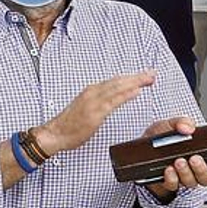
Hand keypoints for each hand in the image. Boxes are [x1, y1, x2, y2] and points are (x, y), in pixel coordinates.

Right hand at [37, 72, 154, 155]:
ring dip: (135, 82)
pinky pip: (113, 102)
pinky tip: (136, 91)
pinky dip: (125, 95)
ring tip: (149, 78)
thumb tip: (113, 98)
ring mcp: (93, 102)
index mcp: (91, 91)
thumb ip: (99, 101)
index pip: (115, 81)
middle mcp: (92, 93)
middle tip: (152, 73)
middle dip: (137, 76)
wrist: (54, 134)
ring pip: (117, 88)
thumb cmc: (68, 125)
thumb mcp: (85, 107)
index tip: (144, 75)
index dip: (131, 77)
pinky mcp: (95, 113)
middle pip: (118, 81)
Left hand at [141, 117, 206, 194]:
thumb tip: (188, 128)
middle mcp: (194, 170)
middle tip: (194, 158)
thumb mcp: (170, 125)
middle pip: (206, 177)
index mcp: (202, 156)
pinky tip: (168, 170)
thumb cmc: (160, 136)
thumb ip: (181, 122)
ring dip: (186, 173)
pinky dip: (172, 178)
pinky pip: (173, 185)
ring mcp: (181, 177)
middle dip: (202, 169)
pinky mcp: (168, 182)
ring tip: (179, 161)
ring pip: (191, 182)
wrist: (139, 147)